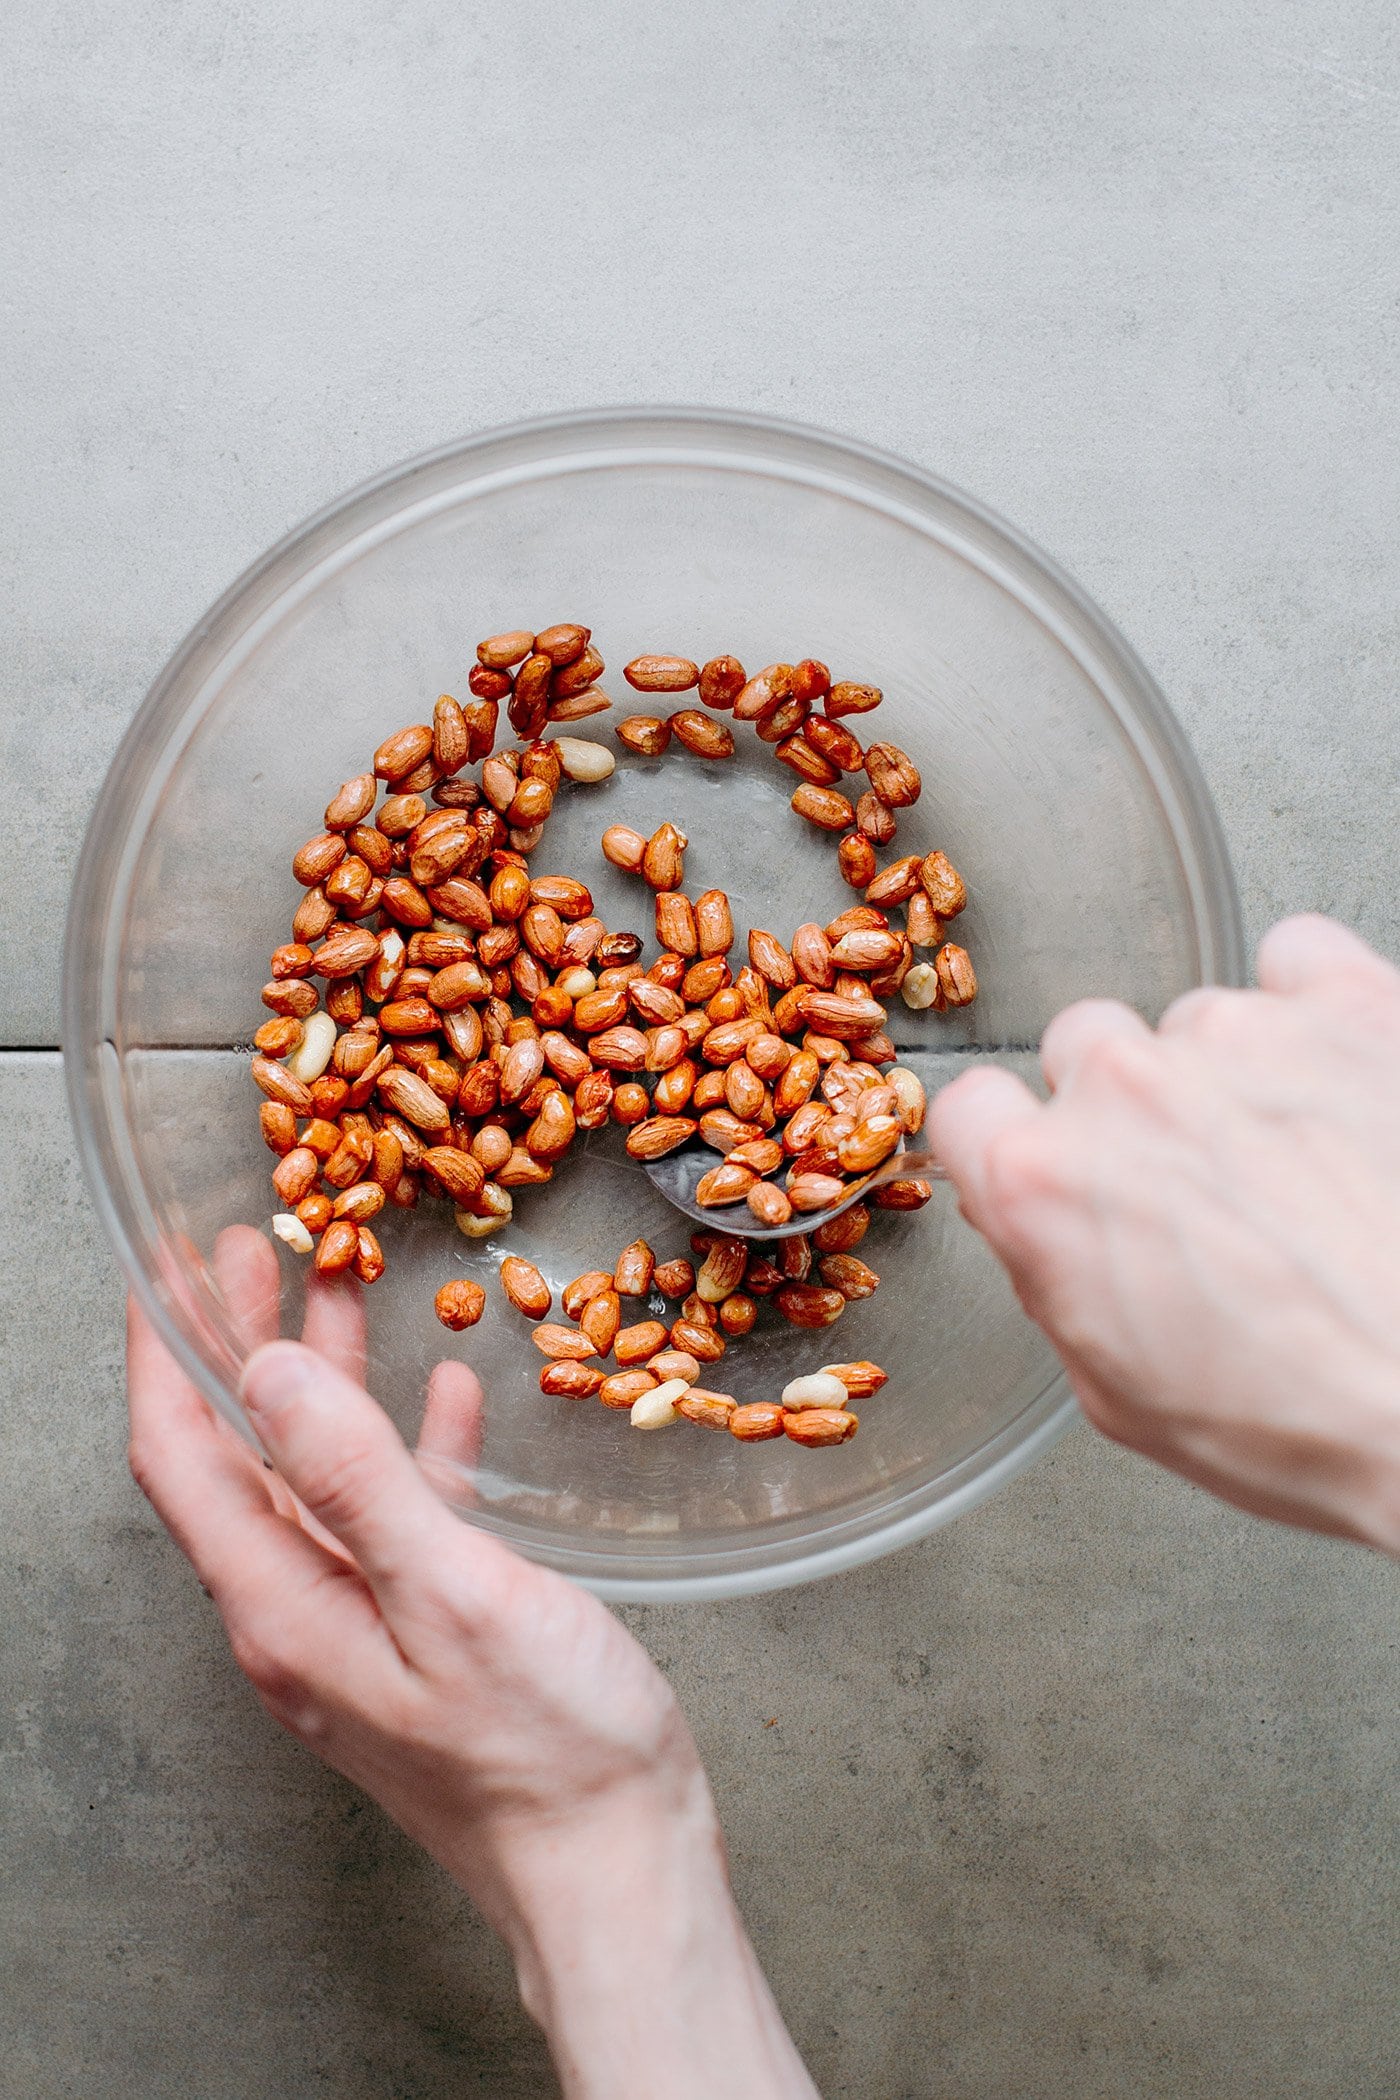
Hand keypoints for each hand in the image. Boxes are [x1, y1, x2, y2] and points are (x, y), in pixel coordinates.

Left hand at [128, 1227, 817, 2099]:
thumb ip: (358, 1481)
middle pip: (240, 1458)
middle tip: (249, 1251)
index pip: (181, 1458)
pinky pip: (395, 1517)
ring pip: (318, 1476)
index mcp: (284, 1607)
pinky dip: (408, 1445)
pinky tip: (446, 1397)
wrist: (615, 1868)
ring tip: (340, 1289)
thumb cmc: (545, 1753)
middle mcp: (302, 1617)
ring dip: (324, 1381)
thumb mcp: (451, 1595)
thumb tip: (271, 1374)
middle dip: (236, 1348)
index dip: (161, 1356)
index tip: (163, 1272)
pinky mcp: (423, 1637)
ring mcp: (361, 1629)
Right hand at [929, 916, 1399, 1550]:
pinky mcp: (1349, 1003)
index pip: (970, 1107)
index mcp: (1043, 1182)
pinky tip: (1339, 1072)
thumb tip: (1047, 1227)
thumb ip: (1055, 1277)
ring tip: (1301, 1156)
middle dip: (1130, 1107)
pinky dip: (1312, 1004)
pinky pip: (1300, 956)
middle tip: (1201, 1181)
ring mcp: (1238, 1034)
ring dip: (1232, 1072)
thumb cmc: (1306, 1420)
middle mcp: (1125, 1087)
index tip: (1055, 1162)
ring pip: (1200, 1018)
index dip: (1015, 1143)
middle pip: (1085, 1046)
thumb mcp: (1120, 1394)